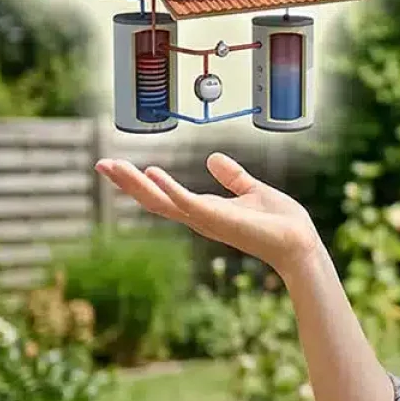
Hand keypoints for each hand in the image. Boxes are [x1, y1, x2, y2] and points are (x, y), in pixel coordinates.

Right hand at [94, 152, 322, 277]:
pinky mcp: (219, 219)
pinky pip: (188, 203)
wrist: (300, 242)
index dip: (141, 181)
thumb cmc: (280, 222)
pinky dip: (170, 188)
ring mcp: (207, 220)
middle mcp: (200, 217)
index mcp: (205, 209)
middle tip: (100, 165)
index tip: (118, 166)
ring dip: (136, 185)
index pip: (164, 195)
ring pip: (163, 202)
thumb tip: (213, 158)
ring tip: (112, 167)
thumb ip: (233, 177)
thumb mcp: (252, 190)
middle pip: (154, 200)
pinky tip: (152, 173)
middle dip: (127, 183)